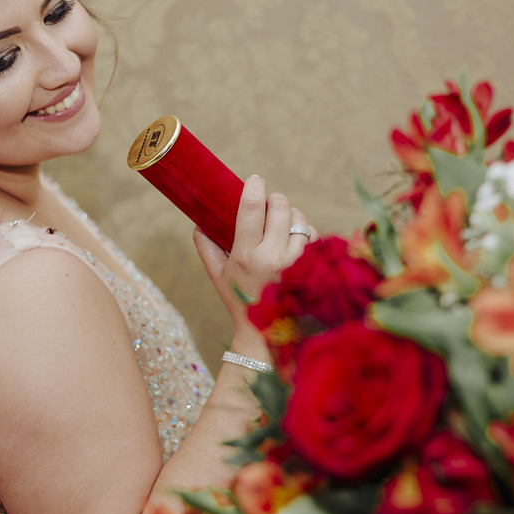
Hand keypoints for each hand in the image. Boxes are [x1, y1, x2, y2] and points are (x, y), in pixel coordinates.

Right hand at [193, 176, 315, 348]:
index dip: (254, 187)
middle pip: (280, 206)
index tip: (254, 180)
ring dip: (292, 216)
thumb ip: (206, 247)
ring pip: (300, 219)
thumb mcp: (217, 276)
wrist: (266, 333)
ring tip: (283, 226)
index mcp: (246, 256)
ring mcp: (296, 264)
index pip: (251, 208)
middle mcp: (272, 257)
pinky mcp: (315, 269)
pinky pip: (314, 236)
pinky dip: (306, 234)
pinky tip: (296, 243)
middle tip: (269, 205)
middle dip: (274, 200)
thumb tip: (198, 222)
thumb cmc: (239, 300)